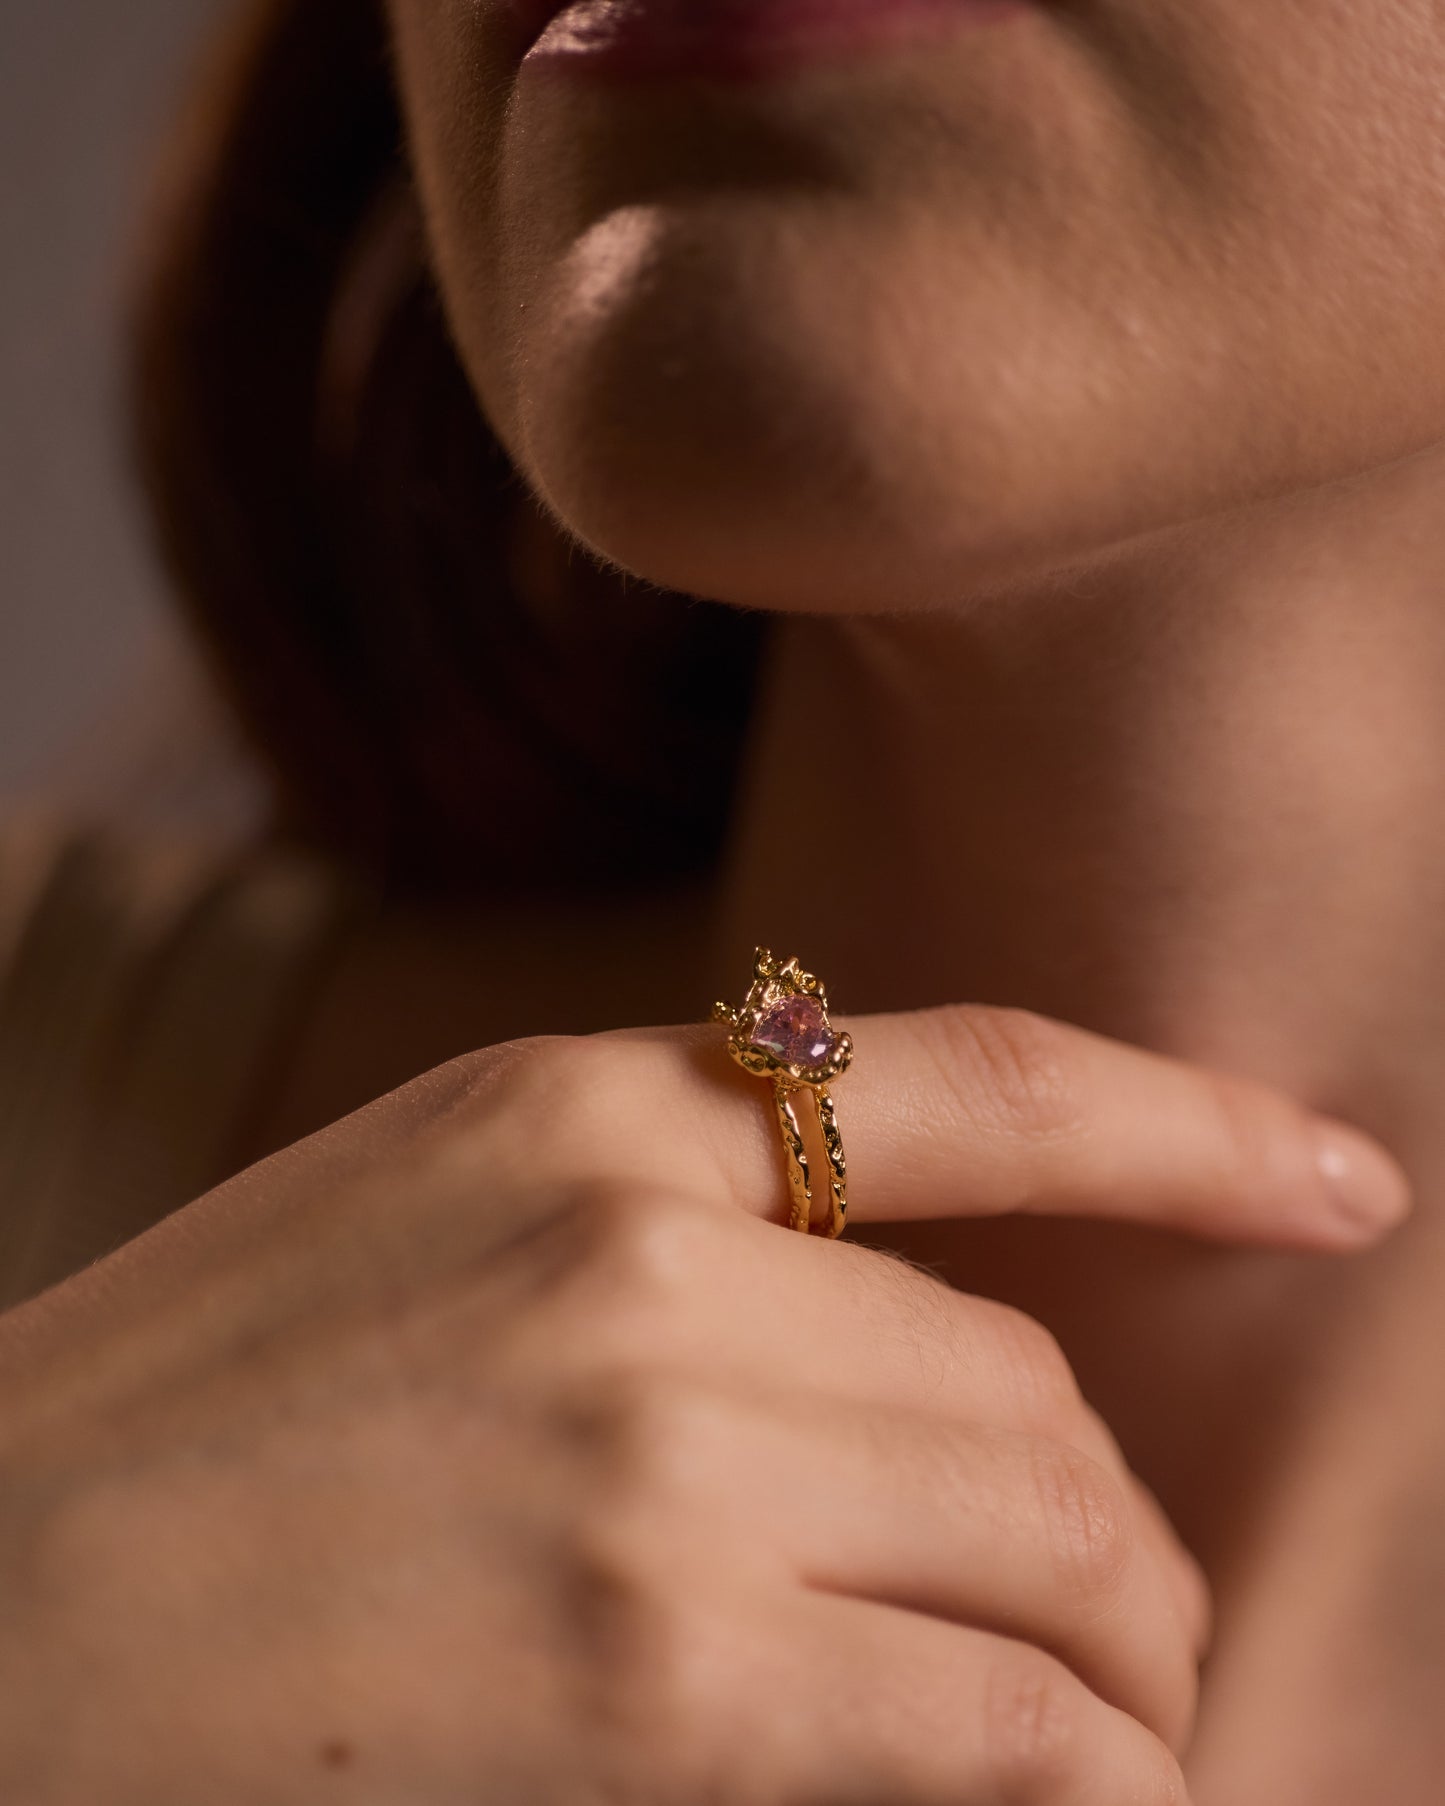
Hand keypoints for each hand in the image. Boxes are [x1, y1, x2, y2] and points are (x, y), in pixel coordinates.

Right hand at [0, 1006, 1407, 1802]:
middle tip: (1130, 1616)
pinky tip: (1087, 1798)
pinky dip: (1083, 1778)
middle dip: (1115, 1517)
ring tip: (1114, 1721)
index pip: (980, 1079)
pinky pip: (999, 1731)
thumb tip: (919, 1320)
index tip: (1349, 1184)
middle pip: (1030, 1384)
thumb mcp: (437, 1208)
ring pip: (1051, 1542)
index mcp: (583, 1102)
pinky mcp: (660, 1677)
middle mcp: (646, 1249)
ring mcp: (660, 1461)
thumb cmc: (210, 1409)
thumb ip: (671, 1215)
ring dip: (1122, 1651)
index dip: (1196, 1129)